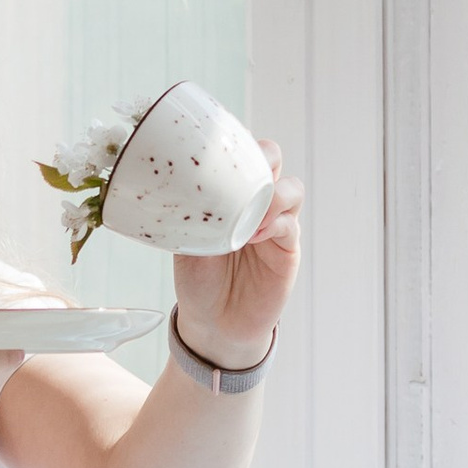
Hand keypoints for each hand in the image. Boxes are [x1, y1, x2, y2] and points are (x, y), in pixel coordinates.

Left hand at [170, 146, 301, 369]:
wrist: (213, 323)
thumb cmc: (198, 278)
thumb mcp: (182, 242)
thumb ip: (188, 215)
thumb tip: (176, 189)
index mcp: (230, 192)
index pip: (241, 153)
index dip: (237, 143)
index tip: (220, 152)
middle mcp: (256, 202)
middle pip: (273, 158)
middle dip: (264, 158)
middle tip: (243, 178)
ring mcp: (276, 224)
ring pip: (291, 188)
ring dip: (273, 194)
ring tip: (250, 217)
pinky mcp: (287, 249)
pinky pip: (291, 225)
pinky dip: (276, 224)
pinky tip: (254, 237)